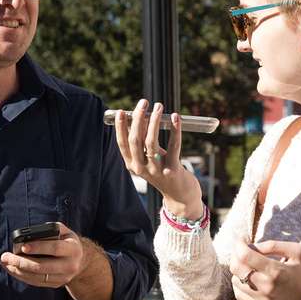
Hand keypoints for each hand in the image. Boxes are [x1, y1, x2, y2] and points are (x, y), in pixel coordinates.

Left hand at [0, 224, 85, 288]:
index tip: (22, 246)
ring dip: (18, 270)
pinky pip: (36, 282)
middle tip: (5, 257)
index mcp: (73, 249)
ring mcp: (63, 278)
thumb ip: (51, 229)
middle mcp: (70, 266)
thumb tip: (30, 234)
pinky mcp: (56, 284)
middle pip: (42, 266)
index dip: (39, 247)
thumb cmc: (66, 241)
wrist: (80, 260)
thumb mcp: (64, 231)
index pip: (55, 249)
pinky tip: (12, 269)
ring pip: (37, 277)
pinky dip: (22, 276)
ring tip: (5, 263)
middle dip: (21, 262)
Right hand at [114, 99, 202, 218]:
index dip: (120, 127)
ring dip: (155, 121)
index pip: (122, 143)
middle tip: (143, 102)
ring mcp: (156, 170)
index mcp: (132, 165)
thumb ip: (144, 142)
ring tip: (159, 106)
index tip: (121, 111)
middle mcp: (141, 168)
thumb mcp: (150, 158)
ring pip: (151, 141)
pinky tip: (176, 117)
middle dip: (138, 118)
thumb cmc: (164, 171)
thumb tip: (141, 116)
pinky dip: (175, 130)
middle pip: (135, 140)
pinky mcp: (172, 170)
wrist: (180, 196)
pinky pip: (173, 146)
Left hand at [229, 239, 300, 299]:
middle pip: (236, 268)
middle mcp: (267, 287)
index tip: (241, 239)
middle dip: (236, 255)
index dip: (239, 244)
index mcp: (276, 271)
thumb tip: (251, 245)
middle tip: (242, 251)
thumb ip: (273, 245)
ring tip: (249, 266)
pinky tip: (249, 279)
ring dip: (238, 270)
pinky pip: (239, 295)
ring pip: (235, 281)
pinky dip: (240, 284)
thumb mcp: (296, 251)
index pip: (245, 255)